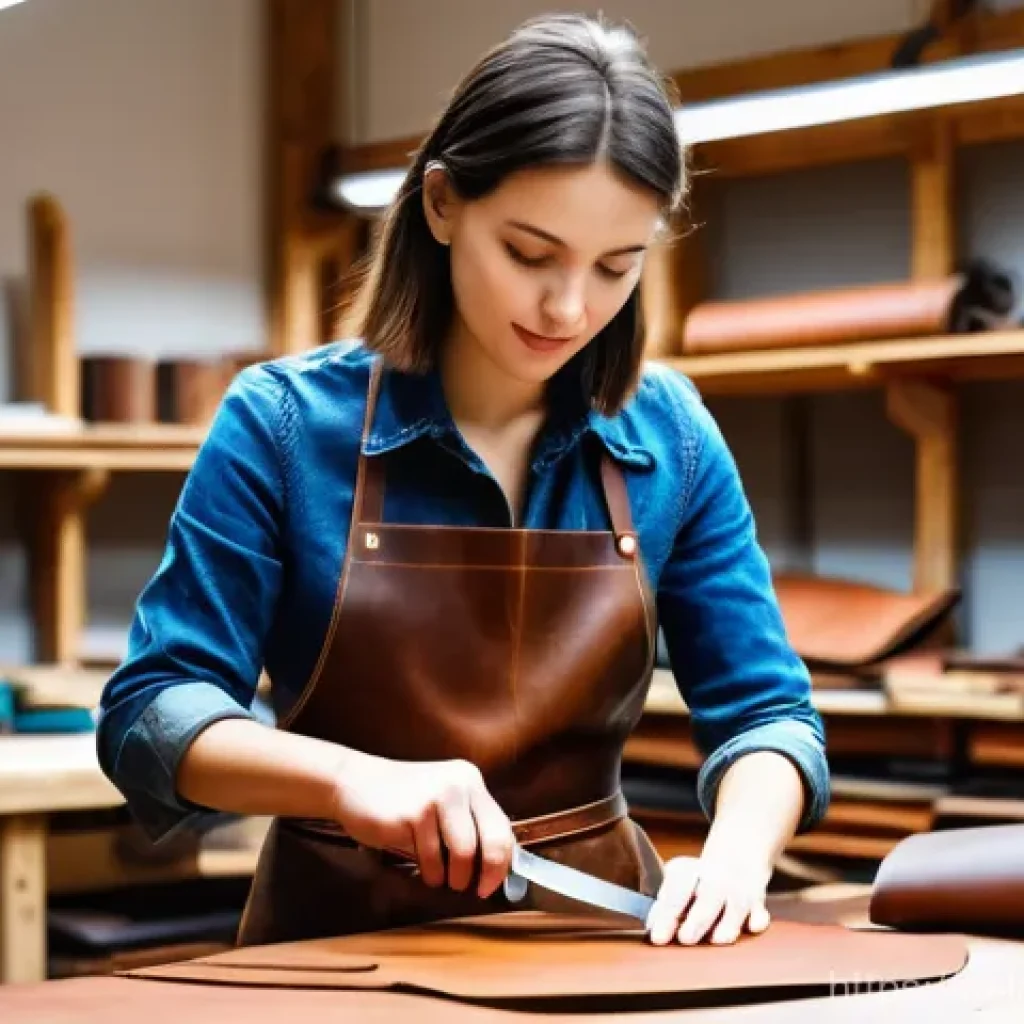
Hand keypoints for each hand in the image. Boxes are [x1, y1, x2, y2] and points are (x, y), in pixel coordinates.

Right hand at [329, 751, 513, 897]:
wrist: (353, 783)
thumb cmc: (400, 799)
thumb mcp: (441, 802)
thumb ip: (467, 823)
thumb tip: (493, 866)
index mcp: (469, 780)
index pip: (502, 826)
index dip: (502, 861)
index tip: (493, 883)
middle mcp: (459, 784)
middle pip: (491, 840)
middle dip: (487, 872)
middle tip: (476, 889)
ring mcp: (436, 797)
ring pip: (462, 853)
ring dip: (452, 876)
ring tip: (438, 876)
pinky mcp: (414, 814)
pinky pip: (432, 858)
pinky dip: (429, 871)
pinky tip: (420, 866)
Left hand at [645, 852, 772, 946]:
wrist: (736, 858)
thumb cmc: (698, 878)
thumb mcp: (678, 881)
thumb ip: (665, 904)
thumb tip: (653, 926)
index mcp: (690, 872)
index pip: (677, 892)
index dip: (667, 914)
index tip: (658, 936)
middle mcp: (715, 881)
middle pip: (707, 899)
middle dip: (697, 920)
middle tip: (685, 939)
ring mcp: (738, 892)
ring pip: (735, 907)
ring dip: (726, 924)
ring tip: (716, 939)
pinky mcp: (757, 904)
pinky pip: (760, 913)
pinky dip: (757, 920)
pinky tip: (752, 925)